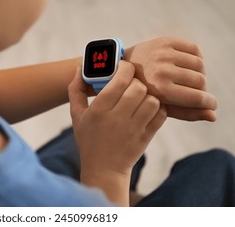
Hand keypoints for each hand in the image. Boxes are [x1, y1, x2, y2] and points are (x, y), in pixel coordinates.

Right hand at [68, 61, 165, 204]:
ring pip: (152, 100)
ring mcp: (134, 128)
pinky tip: (147, 109)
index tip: (123, 68)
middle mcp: (117, 118)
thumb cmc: (88, 138)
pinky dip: (157, 108)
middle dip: (135, 82)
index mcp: (99, 110)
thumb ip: (75, 90)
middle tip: (130, 85)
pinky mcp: (146, 136)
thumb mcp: (76, 115)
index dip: (125, 68)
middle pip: (138, 87)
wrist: (103, 169)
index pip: (120, 80)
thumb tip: (79, 68)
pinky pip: (161, 114)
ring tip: (138, 99)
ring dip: (147, 95)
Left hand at [124, 38, 217, 121]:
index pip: (198, 97)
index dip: (209, 102)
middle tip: (193, 91)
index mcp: (160, 89)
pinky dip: (196, 58)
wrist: (120, 68)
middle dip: (201, 89)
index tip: (211, 104)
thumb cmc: (142, 92)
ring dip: (199, 73)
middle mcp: (162, 70)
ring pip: (200, 64)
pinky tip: (187, 65)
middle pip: (201, 81)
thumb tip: (214, 116)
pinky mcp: (165, 41)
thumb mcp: (160, 107)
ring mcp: (163, 54)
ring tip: (189, 79)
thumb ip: (187, 113)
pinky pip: (194, 48)